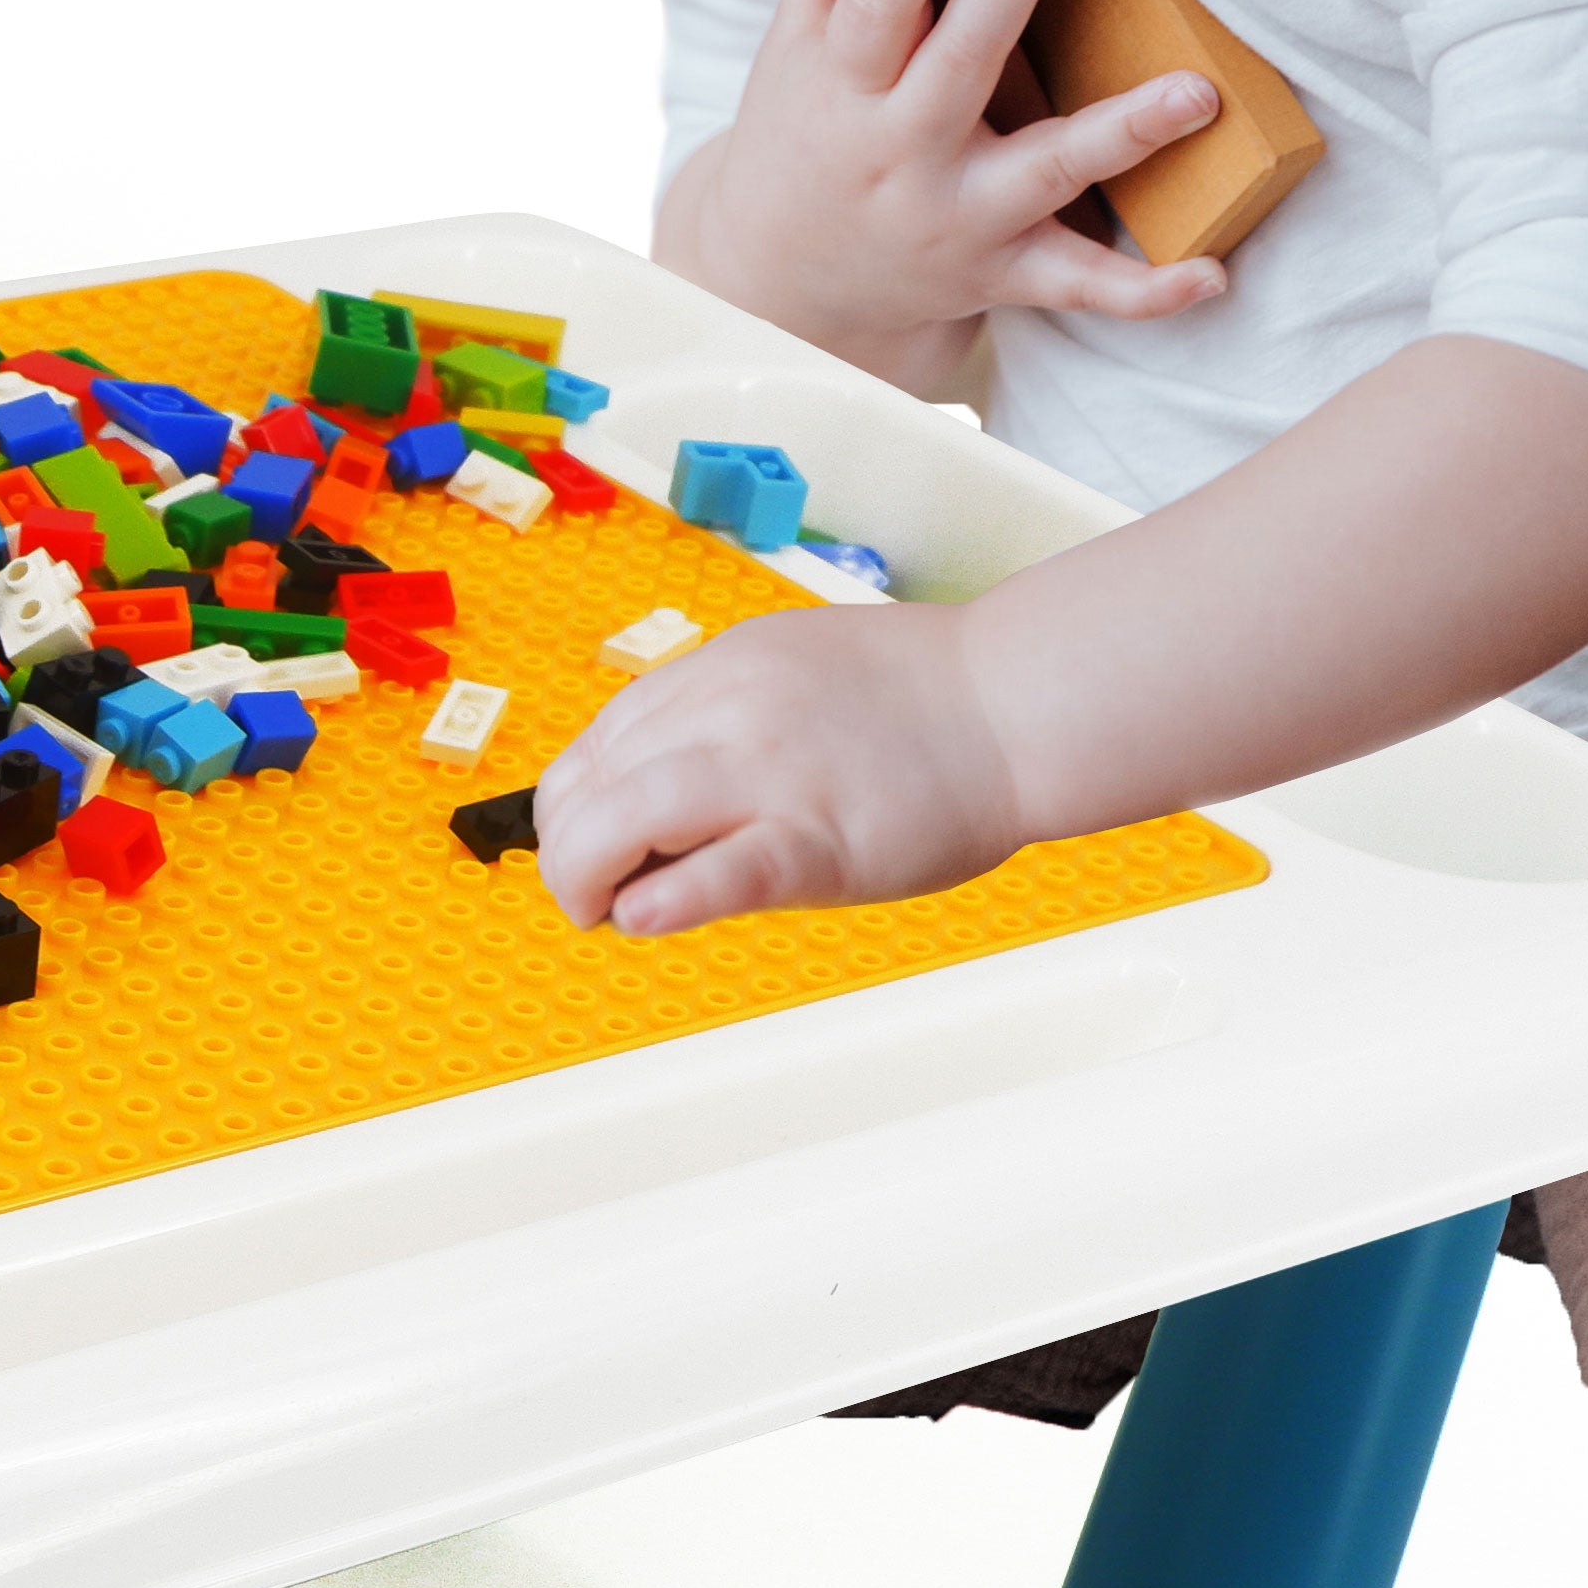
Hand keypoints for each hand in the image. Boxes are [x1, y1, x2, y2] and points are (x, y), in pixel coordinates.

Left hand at [535, 602, 1028, 936]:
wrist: (1020, 701)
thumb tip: (645, 794)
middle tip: (592, 894)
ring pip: (627, 817)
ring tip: (607, 911)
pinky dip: (665, 900)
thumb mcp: (787, 673)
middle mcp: (730, 710)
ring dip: (586, 877)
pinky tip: (645, 916)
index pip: (595, 744)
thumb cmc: (919, 702)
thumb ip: (715, 722)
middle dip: (567, 852)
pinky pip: (718, 872)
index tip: (591, 844)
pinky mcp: (819, 837)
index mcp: (719, 670)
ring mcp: (773, 771)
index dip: (572, 807)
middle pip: (590, 784)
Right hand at [677, 0, 1234, 372]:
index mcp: (846, 91)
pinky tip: (1211, 277)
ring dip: (1122, 134)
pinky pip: (1077, 283)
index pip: (873, 8)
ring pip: (1045, 172)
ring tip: (1195, 93)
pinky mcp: (1002, 270)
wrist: (780, 287)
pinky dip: (1144, 293)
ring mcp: (959, 216)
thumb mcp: (789, 56)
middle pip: (957, 65)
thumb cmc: (803, 139)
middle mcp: (902, 154)